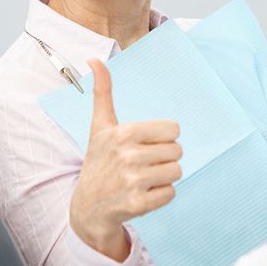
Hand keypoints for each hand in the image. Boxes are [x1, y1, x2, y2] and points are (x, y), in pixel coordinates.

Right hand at [70, 59, 181, 260]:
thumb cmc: (99, 159)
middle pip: (177, 151)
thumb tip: (94, 59)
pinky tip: (142, 194)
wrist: (88, 206)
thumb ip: (102, 91)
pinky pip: (171, 193)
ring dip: (164, 176)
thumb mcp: (100, 125)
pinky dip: (161, 195)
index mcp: (124, 132)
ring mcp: (133, 181)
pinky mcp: (139, 204)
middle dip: (164, 157)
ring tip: (143, 178)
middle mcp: (128, 155)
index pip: (174, 129)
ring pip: (176, 171)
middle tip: (142, 163)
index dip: (163, 137)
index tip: (144, 144)